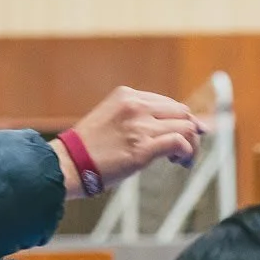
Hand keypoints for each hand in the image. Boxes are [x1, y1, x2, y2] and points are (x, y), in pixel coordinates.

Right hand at [51, 87, 202, 196]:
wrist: (68, 164)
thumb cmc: (87, 148)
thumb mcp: (110, 119)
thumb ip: (135, 118)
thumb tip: (165, 130)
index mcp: (127, 95)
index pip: (168, 103)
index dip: (180, 120)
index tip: (184, 135)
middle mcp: (136, 106)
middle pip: (181, 112)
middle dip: (190, 131)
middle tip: (186, 150)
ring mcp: (140, 126)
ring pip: (185, 127)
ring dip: (191, 144)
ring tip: (183, 160)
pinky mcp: (142, 149)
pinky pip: (179, 143)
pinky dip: (187, 152)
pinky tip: (180, 162)